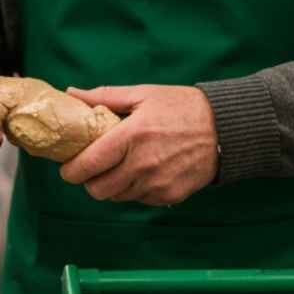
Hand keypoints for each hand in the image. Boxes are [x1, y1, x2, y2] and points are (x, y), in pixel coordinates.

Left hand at [58, 85, 216, 205]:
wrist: (224, 128)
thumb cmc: (181, 107)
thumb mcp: (143, 94)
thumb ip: (104, 97)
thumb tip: (71, 94)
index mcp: (131, 136)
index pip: (88, 165)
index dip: (71, 170)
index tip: (68, 166)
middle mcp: (142, 164)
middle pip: (97, 189)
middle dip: (90, 181)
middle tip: (94, 167)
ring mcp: (157, 183)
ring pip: (117, 197)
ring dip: (113, 185)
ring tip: (121, 166)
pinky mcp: (169, 196)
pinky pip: (139, 200)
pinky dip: (135, 189)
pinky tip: (143, 171)